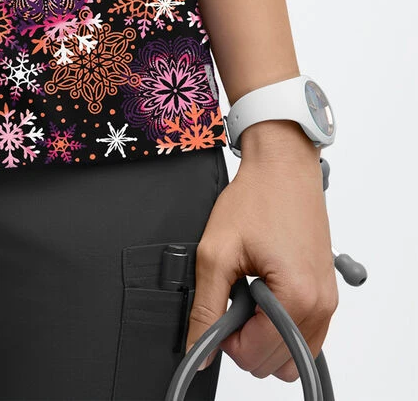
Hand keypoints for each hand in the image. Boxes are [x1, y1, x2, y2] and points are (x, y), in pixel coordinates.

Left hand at [185, 123, 338, 380]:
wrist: (283, 165)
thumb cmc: (257, 197)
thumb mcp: (217, 252)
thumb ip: (206, 307)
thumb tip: (198, 349)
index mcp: (297, 299)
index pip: (257, 356)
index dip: (227, 338)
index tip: (219, 305)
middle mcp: (321, 307)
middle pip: (276, 362)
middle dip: (246, 337)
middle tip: (233, 294)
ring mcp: (328, 302)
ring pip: (292, 354)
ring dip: (264, 333)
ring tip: (250, 291)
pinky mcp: (327, 294)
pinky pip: (305, 334)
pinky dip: (281, 324)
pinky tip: (265, 290)